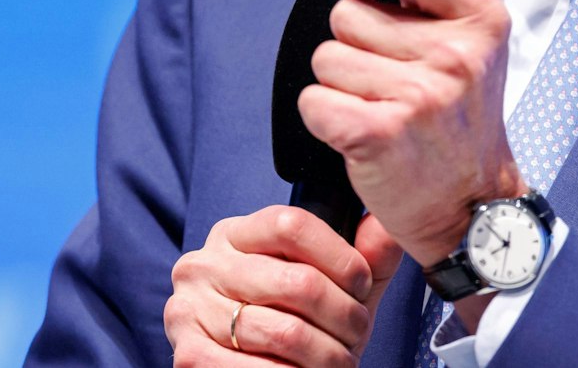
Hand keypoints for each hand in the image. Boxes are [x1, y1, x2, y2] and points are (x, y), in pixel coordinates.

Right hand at [165, 206, 402, 366]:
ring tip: (341, 360)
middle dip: (344, 315)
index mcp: (235, 234)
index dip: (340, 256)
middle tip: (357, 333)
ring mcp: (189, 310)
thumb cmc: (294, 322)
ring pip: (285, 331)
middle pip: (297, 280)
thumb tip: (389, 224)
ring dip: (328, 354)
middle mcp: (204, 264)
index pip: (291, 223)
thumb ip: (364, 255)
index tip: (362, 284)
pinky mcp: (189, 355)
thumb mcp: (331, 285)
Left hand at [299, 0, 522, 266]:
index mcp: (479, 16)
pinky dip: (323, 118)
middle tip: (392, 82)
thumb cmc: (460, 121)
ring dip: (340, 85)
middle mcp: (455, 52)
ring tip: (380, 109)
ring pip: (325, 58)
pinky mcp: (381, 134)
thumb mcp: (467, 41)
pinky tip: (359, 134)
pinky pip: (313, 100)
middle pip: (347, 13)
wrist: (474, 207)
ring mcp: (421, 94)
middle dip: (354, 45)